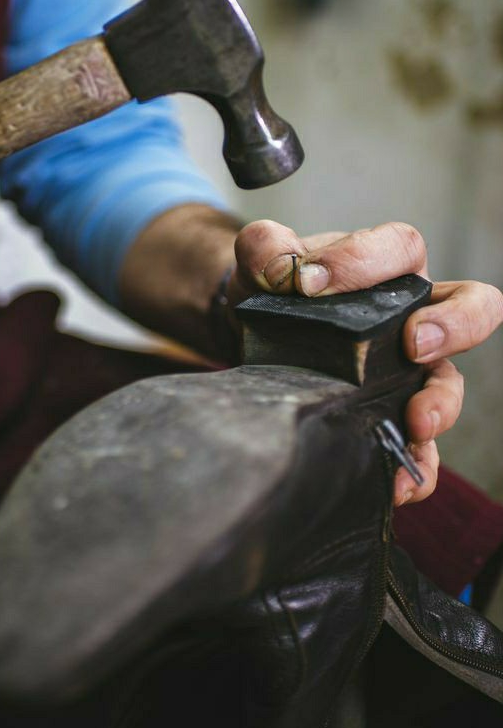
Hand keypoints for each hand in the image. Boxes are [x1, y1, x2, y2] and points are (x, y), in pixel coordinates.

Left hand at [228, 220, 502, 506]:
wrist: (257, 330)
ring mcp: (407, 366)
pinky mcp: (391, 409)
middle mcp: (411, 312)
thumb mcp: (264, 261)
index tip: (308, 284)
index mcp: (386, 264)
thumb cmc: (276, 288)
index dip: (362, 261)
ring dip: (440, 404)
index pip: (399, 248)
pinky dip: (416, 464)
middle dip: (452, 327)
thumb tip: (278, 265)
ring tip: (415, 422)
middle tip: (413, 345)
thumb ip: (265, 245)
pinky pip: (421, 443)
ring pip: (449, 381)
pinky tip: (394, 483)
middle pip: (469, 307)